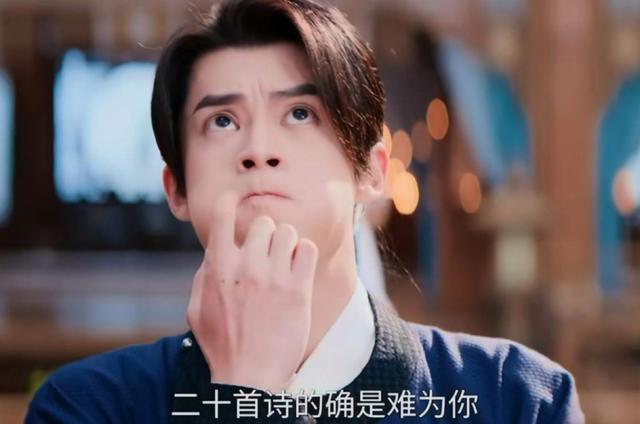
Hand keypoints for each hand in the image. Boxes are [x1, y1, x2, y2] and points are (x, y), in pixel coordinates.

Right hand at [186, 192, 317, 392]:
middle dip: (264, 233)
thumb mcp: (196, 310)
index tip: (233, 200)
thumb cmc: (221, 344)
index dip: (227, 202)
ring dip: (285, 243)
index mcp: (217, 268)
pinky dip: (303, 254)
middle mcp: (246, 266)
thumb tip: (214, 253)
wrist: (250, 375)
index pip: (221, 217)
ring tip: (283, 260)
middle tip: (265, 250)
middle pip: (262, 222)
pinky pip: (307, 249)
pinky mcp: (298, 289)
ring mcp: (274, 276)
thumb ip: (203, 276)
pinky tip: (298, 268)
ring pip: (287, 232)